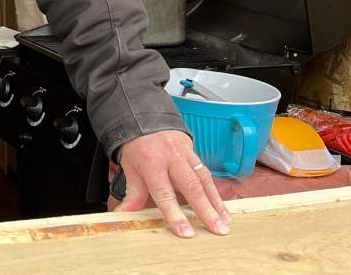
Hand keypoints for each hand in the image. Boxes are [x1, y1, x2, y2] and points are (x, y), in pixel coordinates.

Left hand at [115, 130, 230, 237]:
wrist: (145, 118)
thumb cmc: (138, 147)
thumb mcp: (130, 167)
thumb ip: (133, 192)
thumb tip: (125, 213)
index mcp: (151, 162)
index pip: (163, 192)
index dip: (174, 213)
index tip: (185, 232)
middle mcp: (171, 158)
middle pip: (191, 186)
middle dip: (206, 211)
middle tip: (217, 230)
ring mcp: (185, 154)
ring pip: (204, 180)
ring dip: (216, 203)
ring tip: (225, 223)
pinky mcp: (195, 153)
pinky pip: (207, 174)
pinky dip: (216, 193)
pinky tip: (222, 208)